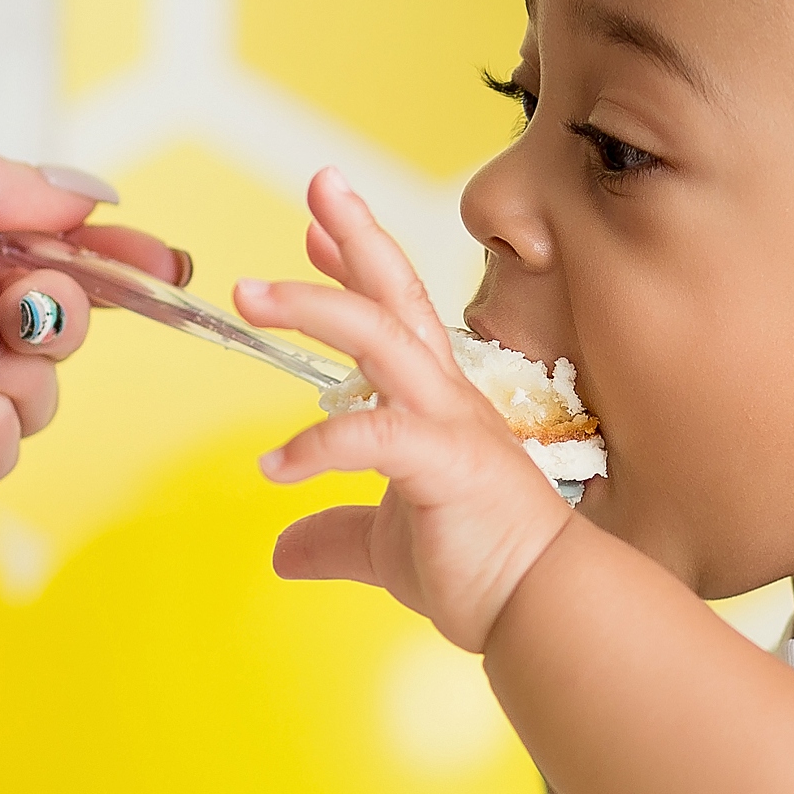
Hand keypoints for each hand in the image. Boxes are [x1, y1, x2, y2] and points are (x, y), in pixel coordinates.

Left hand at [237, 168, 576, 650]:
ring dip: (316, 304)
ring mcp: (449, 423)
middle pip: (396, 296)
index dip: (354, 265)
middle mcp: (446, 397)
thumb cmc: (483, 567)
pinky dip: (318, 446)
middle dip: (355, 236)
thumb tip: (286, 551)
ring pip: (383, 336)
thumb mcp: (390, 547)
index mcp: (437, 403)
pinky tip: (274, 467)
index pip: (394, 314)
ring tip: (251, 293)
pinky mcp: (446, 462)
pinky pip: (374, 435)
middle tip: (317, 185)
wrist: (542, 607)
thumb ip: (338, 536)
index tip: (315, 228)